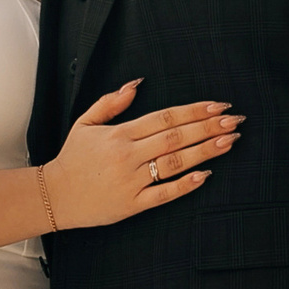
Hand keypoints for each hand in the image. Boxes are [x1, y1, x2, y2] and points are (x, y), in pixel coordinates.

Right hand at [46, 81, 240, 227]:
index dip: (195, 111)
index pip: (166, 117)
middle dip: (208, 127)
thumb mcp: (85, 123)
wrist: (54, 196)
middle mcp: (128, 155)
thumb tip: (136, 84)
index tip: (218, 105)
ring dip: (205, 151)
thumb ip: (111, 102)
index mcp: (120, 133)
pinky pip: (163, 194)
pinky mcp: (132, 204)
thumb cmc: (73, 158)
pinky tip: (206, 175)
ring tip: (230, 141)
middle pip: (176, 137)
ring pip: (175, 163)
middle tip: (235, 121)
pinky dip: (185, 185)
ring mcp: (131, 181)